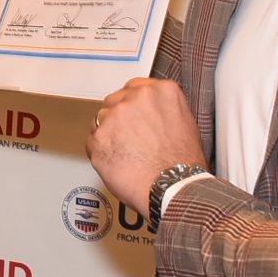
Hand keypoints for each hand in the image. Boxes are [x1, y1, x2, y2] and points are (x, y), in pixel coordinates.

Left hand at [86, 77, 205, 208]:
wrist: (173, 188)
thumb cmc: (183, 164)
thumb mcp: (185, 123)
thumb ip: (163, 109)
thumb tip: (150, 111)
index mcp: (162, 91)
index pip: (134, 88)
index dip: (133, 106)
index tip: (134, 116)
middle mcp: (137, 98)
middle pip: (115, 101)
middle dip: (120, 119)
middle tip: (132, 140)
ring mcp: (115, 116)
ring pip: (102, 119)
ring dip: (109, 134)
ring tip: (128, 154)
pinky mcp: (98, 136)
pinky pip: (92, 141)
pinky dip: (101, 152)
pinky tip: (118, 162)